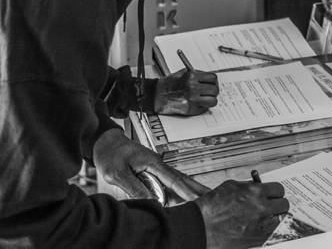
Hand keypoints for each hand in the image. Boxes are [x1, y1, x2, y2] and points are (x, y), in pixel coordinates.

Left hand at [93, 128, 207, 201]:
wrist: (106, 143)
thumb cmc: (110, 156)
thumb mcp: (118, 174)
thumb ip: (134, 187)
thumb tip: (151, 202)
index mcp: (152, 162)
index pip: (173, 179)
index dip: (186, 190)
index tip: (197, 199)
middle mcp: (158, 164)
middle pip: (181, 178)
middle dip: (196, 187)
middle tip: (210, 195)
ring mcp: (156, 166)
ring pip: (177, 179)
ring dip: (190, 187)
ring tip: (204, 195)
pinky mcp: (151, 170)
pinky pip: (168, 180)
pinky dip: (179, 186)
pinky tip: (185, 193)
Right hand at [155, 68, 218, 114]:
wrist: (157, 95)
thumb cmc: (170, 84)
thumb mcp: (185, 73)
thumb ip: (198, 75)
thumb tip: (211, 79)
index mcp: (192, 76)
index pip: (213, 78)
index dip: (213, 82)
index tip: (212, 84)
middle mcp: (193, 87)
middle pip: (214, 90)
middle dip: (213, 91)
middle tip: (209, 92)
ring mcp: (192, 99)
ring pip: (212, 101)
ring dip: (211, 100)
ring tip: (206, 99)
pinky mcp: (190, 109)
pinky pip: (204, 109)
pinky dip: (203, 107)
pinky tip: (197, 103)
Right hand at [196, 178, 288, 248]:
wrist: (200, 227)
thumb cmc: (212, 207)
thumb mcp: (232, 186)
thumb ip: (249, 186)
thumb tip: (258, 186)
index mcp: (255, 192)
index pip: (278, 189)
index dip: (275, 192)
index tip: (273, 194)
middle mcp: (261, 208)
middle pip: (284, 204)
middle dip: (278, 204)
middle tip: (272, 205)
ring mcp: (260, 225)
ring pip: (280, 220)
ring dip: (275, 217)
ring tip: (267, 217)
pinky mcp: (256, 239)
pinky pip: (272, 234)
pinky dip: (270, 230)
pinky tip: (262, 227)